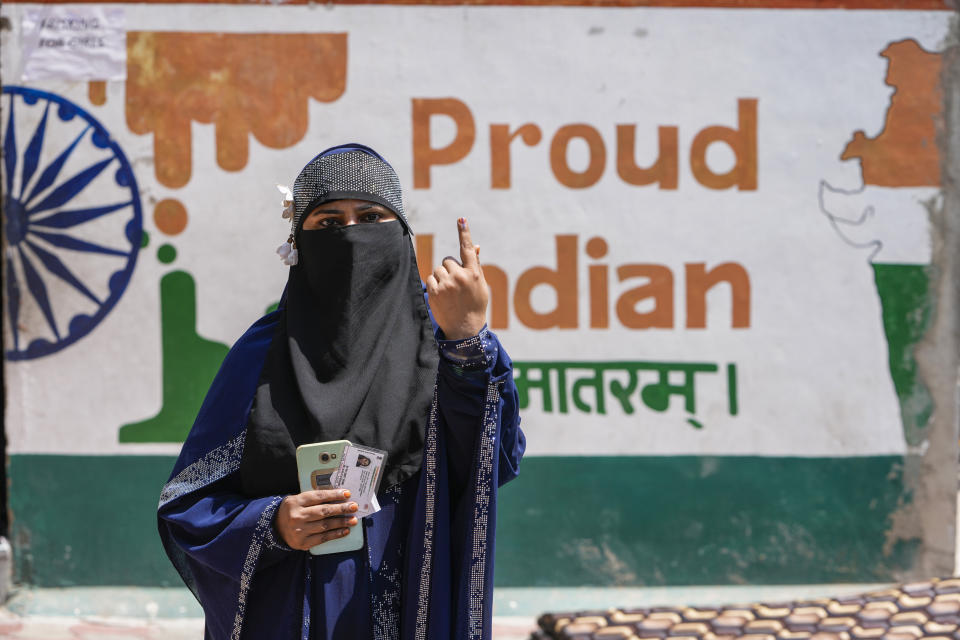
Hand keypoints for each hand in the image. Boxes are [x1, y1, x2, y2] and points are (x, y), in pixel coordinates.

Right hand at [275, 489, 358, 549]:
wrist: (275, 528)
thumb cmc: (292, 510)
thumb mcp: (298, 500)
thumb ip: (314, 498)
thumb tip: (338, 497)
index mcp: (295, 502)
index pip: (318, 496)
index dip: (334, 495)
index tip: (347, 493)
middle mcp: (297, 516)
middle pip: (323, 511)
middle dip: (341, 509)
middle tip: (354, 507)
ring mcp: (299, 531)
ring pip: (325, 525)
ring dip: (341, 522)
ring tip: (353, 520)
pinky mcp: (302, 543)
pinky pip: (322, 538)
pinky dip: (335, 534)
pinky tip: (345, 530)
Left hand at [425, 218, 488, 340]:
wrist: (465, 328)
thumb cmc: (475, 305)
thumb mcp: (481, 285)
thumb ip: (476, 265)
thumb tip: (475, 246)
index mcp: (474, 274)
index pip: (468, 249)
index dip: (464, 233)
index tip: (461, 219)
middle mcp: (460, 277)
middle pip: (447, 261)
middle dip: (450, 269)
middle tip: (456, 285)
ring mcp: (447, 284)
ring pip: (438, 270)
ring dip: (441, 277)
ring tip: (449, 292)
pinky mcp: (435, 292)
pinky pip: (430, 279)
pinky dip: (434, 285)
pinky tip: (442, 296)